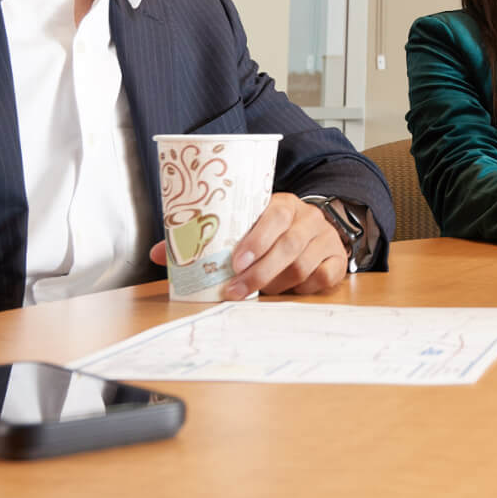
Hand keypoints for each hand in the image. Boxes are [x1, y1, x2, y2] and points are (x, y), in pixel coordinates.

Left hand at [150, 193, 348, 296]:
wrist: (318, 227)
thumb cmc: (272, 229)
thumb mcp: (245, 224)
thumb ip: (208, 238)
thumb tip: (159, 254)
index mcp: (284, 204)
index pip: (274, 216)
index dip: (256, 239)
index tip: (236, 262)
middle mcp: (308, 218)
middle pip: (288, 246)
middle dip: (259, 272)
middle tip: (235, 291)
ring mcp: (325, 238)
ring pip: (302, 266)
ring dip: (276, 284)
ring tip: (256, 293)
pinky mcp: (337, 259)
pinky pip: (323, 277)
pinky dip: (304, 288)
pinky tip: (288, 290)